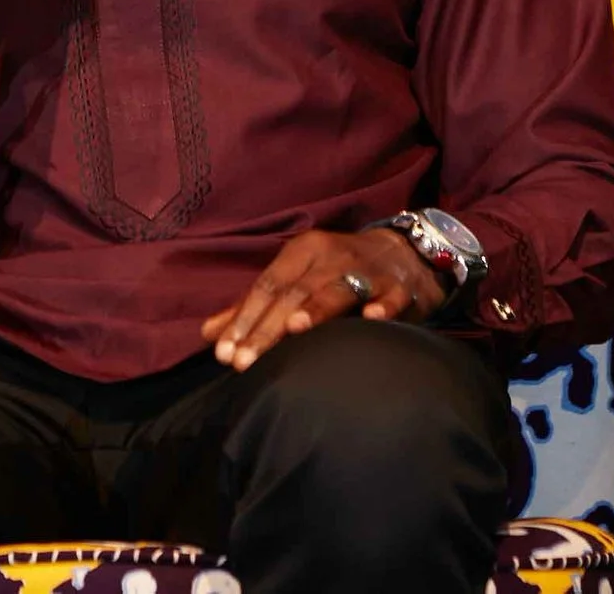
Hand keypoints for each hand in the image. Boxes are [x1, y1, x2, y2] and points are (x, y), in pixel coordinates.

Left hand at [199, 228, 446, 371]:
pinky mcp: (399, 286)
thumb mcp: (297, 278)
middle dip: (267, 329)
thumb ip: (255, 306)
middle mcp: (332, 257)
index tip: (224, 353)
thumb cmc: (339, 270)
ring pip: (337, 290)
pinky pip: (390, 296)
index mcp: (303, 252)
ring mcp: (367, 270)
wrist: (404, 252)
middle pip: (294, 293)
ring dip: (317, 308)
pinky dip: (382, 306)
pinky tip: (371, 319)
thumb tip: (208, 334)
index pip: (266, 286)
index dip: (244, 318)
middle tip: (244, 362)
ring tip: (295, 329)